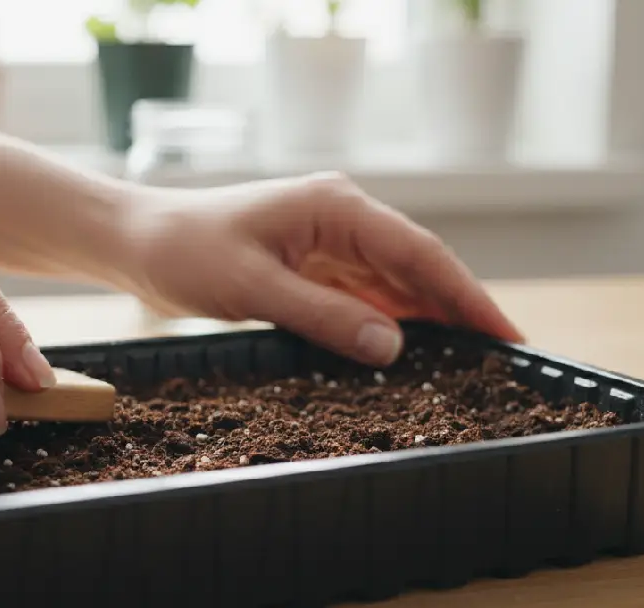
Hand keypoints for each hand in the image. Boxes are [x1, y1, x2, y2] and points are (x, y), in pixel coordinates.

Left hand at [120, 172, 523, 365]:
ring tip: (471, 364)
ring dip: (430, 321)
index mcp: (336, 207)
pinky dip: (391, 325)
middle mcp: (342, 218)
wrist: (138, 242)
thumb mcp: (254, 287)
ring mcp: (330, 242)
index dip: (467, 296)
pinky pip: (366, 298)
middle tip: (502, 361)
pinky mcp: (314, 266)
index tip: (506, 334)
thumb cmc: (186, 251)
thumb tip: (394, 347)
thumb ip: (325, 316)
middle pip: (418, 268)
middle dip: (460, 311)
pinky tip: (412, 354)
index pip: (419, 253)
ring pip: (396, 285)